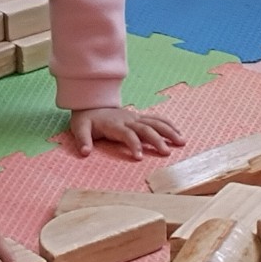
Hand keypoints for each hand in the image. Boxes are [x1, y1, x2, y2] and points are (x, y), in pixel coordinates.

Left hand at [70, 107, 185, 160]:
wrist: (90, 103)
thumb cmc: (86, 120)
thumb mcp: (79, 128)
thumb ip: (82, 139)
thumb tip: (84, 152)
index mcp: (114, 124)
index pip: (127, 133)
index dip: (133, 144)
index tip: (139, 157)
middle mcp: (127, 119)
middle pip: (145, 128)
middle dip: (156, 139)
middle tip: (166, 153)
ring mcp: (135, 117)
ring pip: (154, 122)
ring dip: (168, 131)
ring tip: (181, 142)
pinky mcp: (139, 117)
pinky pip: (156, 119)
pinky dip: (168, 125)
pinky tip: (178, 133)